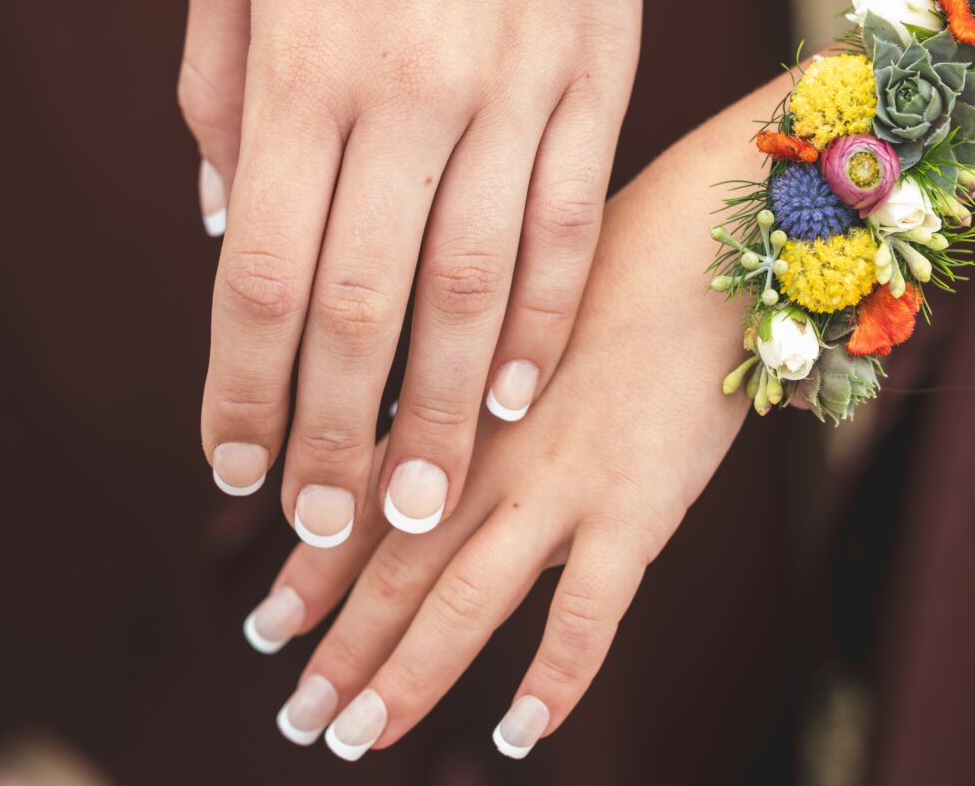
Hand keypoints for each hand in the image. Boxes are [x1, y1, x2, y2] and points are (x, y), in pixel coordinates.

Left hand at [179, 0, 639, 548]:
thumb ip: (215, 88)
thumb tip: (234, 223)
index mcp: (305, 61)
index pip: (268, 275)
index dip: (246, 392)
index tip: (236, 470)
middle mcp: (411, 86)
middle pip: (371, 308)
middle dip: (347, 439)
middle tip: (342, 528)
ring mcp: (517, 79)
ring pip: (481, 286)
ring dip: (452, 410)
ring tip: (434, 499)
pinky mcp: (598, 64)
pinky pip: (572, 219)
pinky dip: (545, 317)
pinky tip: (523, 383)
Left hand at [237, 93, 767, 755]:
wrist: (707, 240)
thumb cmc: (620, 263)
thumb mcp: (517, 309)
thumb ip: (468, 378)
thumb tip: (423, 436)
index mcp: (461, 395)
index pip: (368, 498)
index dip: (313, 569)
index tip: (267, 623)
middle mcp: (494, 445)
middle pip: (397, 564)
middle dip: (340, 648)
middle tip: (298, 713)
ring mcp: (563, 482)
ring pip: (464, 601)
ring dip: (406, 676)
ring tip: (356, 738)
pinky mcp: (638, 508)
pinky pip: (588, 615)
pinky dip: (553, 681)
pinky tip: (518, 734)